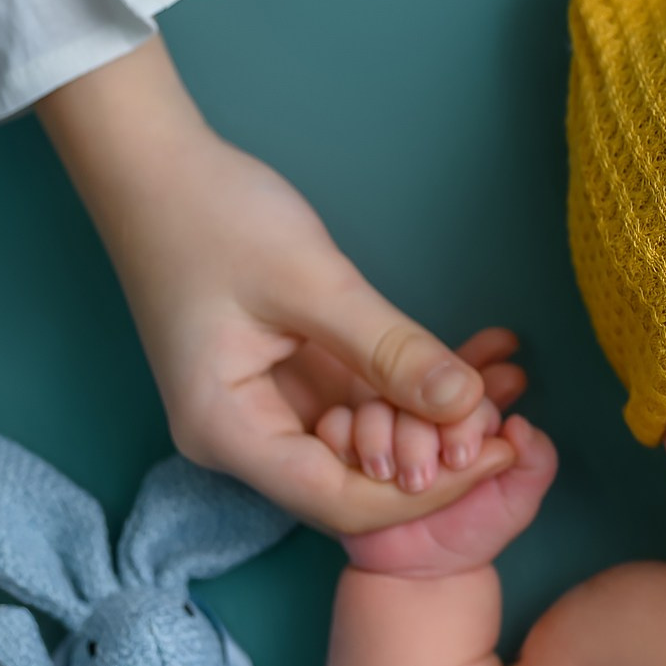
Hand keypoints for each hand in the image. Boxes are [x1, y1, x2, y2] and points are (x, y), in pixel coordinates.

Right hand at [36, 37, 525, 535]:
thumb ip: (390, 349)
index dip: (427, 493)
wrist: (154, 163)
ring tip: (506, 385)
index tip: (499, 455)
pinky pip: (360, 397)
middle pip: (356, 478)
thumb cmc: (212, 216)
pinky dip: (411, 384)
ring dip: (432, 417)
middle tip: (510, 417)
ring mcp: (265, 406)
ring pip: (366, 437)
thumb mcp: (311, 284)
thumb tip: (467, 404)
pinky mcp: (286, 375)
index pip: (340, 502)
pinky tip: (475, 362)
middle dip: (437, 453)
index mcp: (229, 434)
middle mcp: (244, 437)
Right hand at [343, 415, 557, 578]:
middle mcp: (424, 413)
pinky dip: (342, 438)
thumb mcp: (516, 500)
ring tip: (387, 476)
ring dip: (378, 436)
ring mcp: (384, 426)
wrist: (420, 571)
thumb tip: (519, 424)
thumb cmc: (472, 531)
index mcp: (467, 417)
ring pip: (372, 404)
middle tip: (421, 479)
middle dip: (417, 436)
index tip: (460, 460)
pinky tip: (359, 464)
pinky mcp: (346, 444)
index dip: (461, 422)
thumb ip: (536, 461)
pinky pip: (334, 424)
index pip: (465, 396)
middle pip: (414, 393)